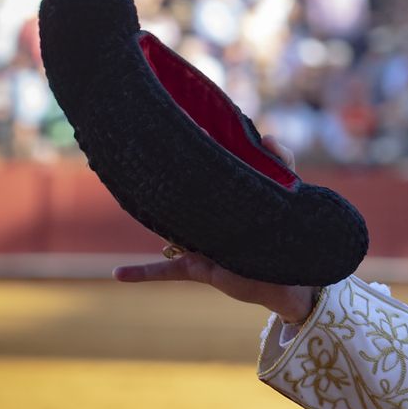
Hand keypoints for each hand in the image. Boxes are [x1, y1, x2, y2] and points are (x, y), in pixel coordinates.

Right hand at [112, 135, 317, 323]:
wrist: (289, 277)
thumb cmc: (285, 231)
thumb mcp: (289, 193)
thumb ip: (283, 163)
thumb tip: (268, 137)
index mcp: (224, 197)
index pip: (206, 174)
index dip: (199, 154)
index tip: (189, 131)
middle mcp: (207, 218)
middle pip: (182, 198)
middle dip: (170, 180)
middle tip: (150, 157)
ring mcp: (200, 243)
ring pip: (169, 229)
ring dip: (154, 218)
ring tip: (132, 197)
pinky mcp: (198, 268)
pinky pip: (165, 271)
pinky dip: (141, 273)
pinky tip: (118, 273)